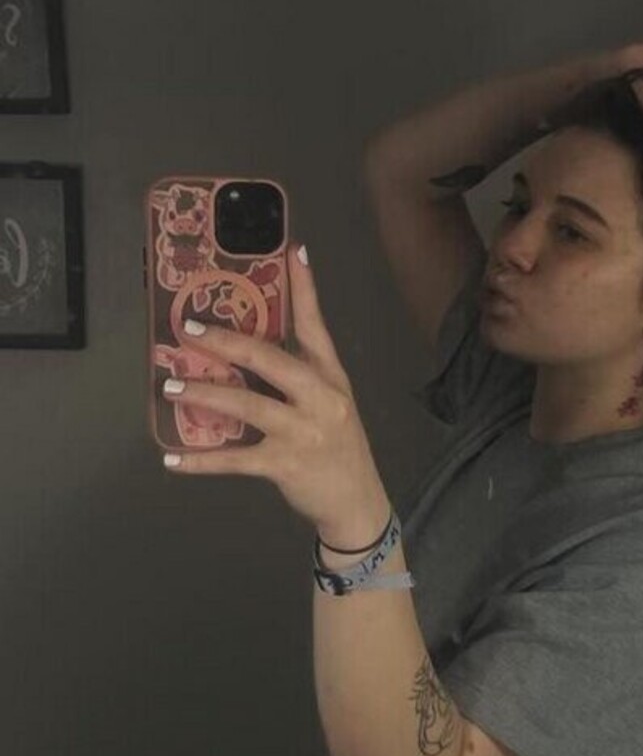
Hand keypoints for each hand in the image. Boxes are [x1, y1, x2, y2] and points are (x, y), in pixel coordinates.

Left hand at [160, 242, 385, 543]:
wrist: (357, 504)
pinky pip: (235, 459)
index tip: (292, 252)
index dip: (305, 288)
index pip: (315, 326)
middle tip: (190, 329)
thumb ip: (299, 378)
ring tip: (173, 387)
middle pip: (269, 359)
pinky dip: (201, 460)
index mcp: (331, 378)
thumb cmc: (337, 449)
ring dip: (205, 393)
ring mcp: (304, 431)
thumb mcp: (330, 405)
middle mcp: (320, 398)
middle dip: (226, 341)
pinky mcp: (285, 464)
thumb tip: (244, 352)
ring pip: (246, 403)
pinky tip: (173, 458)